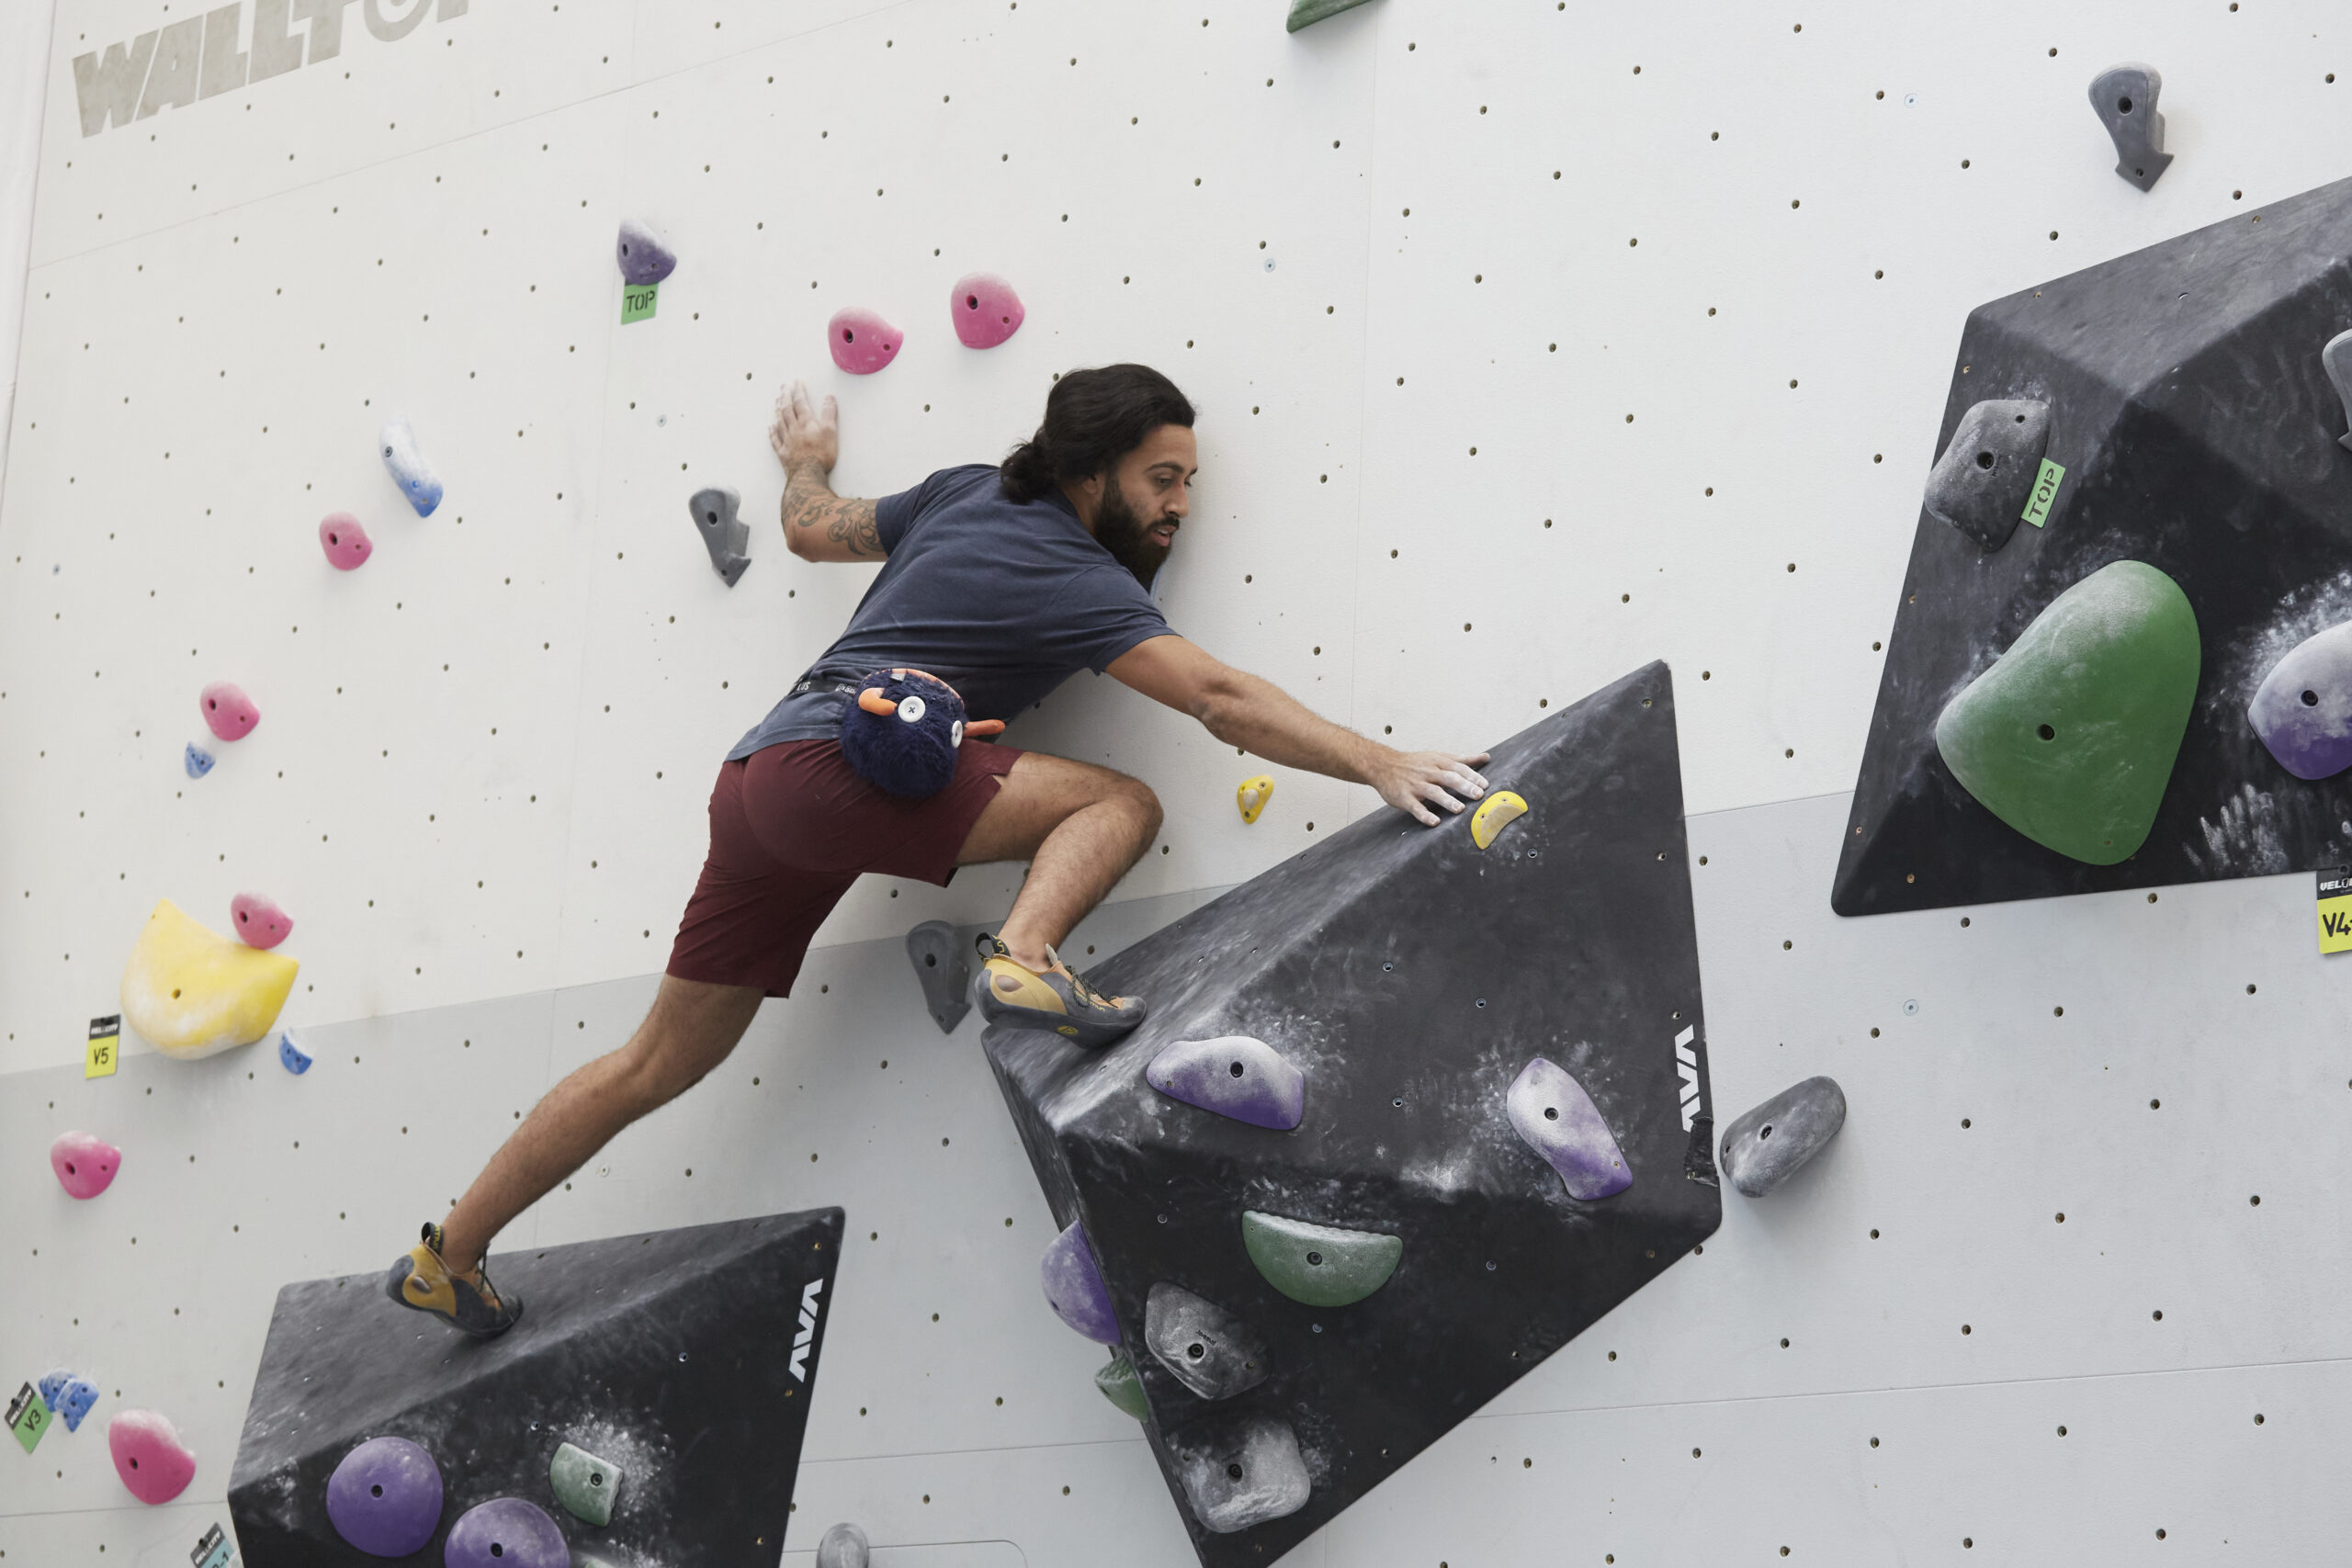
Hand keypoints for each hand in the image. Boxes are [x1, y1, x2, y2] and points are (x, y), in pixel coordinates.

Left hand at [769, 379, 838, 475]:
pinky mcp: (783, 453)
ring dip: (778, 409)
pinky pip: (775, 439)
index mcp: (806, 422)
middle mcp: (793, 429)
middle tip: (783, 386)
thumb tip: (829, 398)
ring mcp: (786, 441)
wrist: (808, 475)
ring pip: (780, 421)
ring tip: (777, 400)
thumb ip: (829, 414)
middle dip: (785, 396)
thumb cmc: (821, 454)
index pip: (800, 402)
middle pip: (787, 409)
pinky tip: (771, 426)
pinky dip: (772, 431)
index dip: (798, 391)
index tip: (797, 382)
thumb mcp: (831, 432)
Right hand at [1372, 749, 1491, 826]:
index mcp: (1437, 762)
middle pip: (1448, 778)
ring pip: (1433, 792)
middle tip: (1478, 795)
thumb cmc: (1414, 763)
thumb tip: (1485, 757)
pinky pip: (1415, 807)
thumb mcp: (1438, 756)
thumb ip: (1462, 759)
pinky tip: (1435, 822)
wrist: (1383, 765)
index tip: (1485, 784)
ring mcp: (1416, 786)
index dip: (1471, 775)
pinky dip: (1425, 815)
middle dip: (1464, 786)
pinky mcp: (1404, 798)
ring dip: (1447, 800)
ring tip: (1459, 809)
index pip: (1457, 767)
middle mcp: (1428, 773)